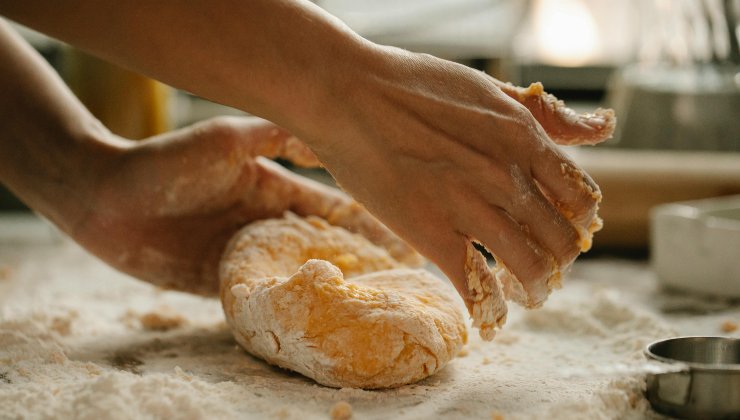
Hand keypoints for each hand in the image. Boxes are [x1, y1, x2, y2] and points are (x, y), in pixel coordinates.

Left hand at [72, 117, 418, 294]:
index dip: (367, 220)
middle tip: (402, 276)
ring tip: (370, 303)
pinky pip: (261, 297)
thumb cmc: (167, 161)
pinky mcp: (218, 283)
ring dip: (328, 286)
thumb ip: (275, 135)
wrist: (105, 198)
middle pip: (322, 245)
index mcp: (272, 189)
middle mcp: (264, 223)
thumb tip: (328, 134)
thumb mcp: (226, 139)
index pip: (330, 208)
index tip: (404, 232)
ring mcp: (243, 255)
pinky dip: (287, 307)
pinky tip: (314, 320)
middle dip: (360, 258)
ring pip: (297, 274)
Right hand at [307, 46, 614, 308]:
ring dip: (533, 290)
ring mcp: (470, 207)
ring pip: (529, 269)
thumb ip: (547, 114)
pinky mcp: (431, 234)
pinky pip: (474, 287)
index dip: (579, 223)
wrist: (349, 94)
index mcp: (525, 138)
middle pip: (562, 240)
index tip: (564, 231)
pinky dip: (487, 311)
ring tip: (523, 296)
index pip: (582, 199)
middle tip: (546, 268)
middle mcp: (507, 176)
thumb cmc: (412, 84)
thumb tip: (604, 128)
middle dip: (560, 261)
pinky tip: (487, 318)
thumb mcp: (490, 89)